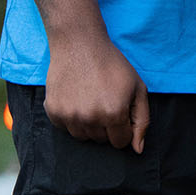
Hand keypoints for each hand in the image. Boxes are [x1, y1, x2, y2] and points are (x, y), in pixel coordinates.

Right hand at [45, 32, 149, 151]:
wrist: (79, 44)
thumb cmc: (112, 65)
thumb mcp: (137, 87)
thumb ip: (142, 120)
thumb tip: (138, 150)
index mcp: (114, 113)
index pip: (121, 142)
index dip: (123, 127)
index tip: (120, 110)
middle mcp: (90, 119)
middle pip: (102, 141)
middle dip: (106, 125)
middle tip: (104, 100)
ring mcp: (69, 117)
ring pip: (83, 137)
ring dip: (89, 124)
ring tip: (90, 98)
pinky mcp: (53, 113)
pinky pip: (66, 128)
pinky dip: (71, 118)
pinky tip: (76, 97)